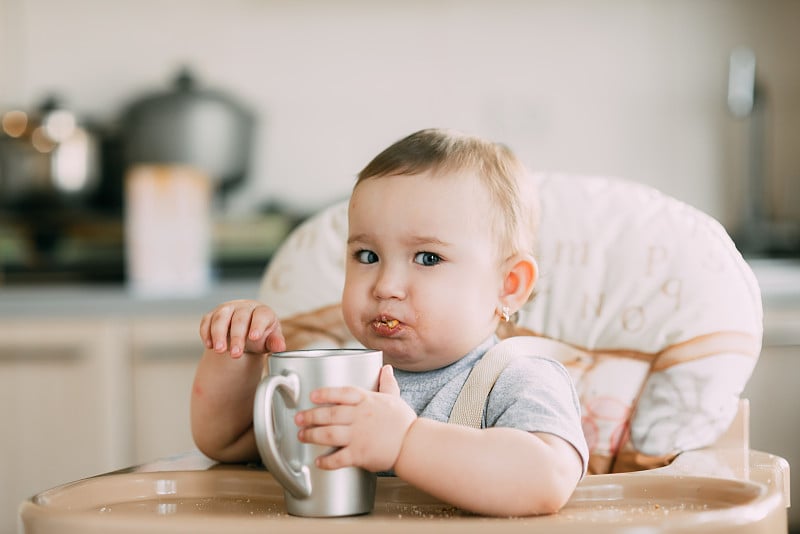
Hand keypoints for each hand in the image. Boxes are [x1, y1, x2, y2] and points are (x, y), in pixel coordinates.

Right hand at [199, 299, 285, 357]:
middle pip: (239, 318)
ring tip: (219, 350)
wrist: (245, 330)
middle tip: (235, 354)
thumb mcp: (270, 339)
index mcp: (262, 311)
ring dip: (218, 334)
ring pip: (221, 317)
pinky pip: (207, 321)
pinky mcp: (213, 315)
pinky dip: (206, 332)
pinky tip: (209, 345)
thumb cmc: (261, 334)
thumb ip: (275, 342)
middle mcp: (244, 307)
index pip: (261, 315)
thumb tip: (280, 347)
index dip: (257, 325)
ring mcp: (227, 310)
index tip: (254, 337)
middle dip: (236, 337)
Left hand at [295, 365, 416, 471]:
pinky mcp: (360, 455)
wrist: (414, 445)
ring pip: (328, 434)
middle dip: (310, 416)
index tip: (312, 395)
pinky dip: (326, 461)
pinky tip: (318, 461)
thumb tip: (386, 368)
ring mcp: (359, 436)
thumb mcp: (395, 398)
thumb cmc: (404, 422)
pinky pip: (338, 459)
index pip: (342, 393)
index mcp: (367, 401)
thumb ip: (388, 383)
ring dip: (311, 435)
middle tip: (298, 418)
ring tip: (302, 435)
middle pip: (329, 414)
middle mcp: (360, 417)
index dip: (325, 393)